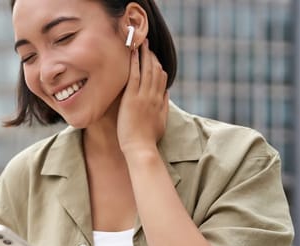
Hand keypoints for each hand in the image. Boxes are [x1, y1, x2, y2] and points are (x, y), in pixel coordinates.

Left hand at [117, 41, 168, 155]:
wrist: (141, 148)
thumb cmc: (148, 139)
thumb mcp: (161, 121)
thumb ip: (164, 106)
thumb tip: (167, 93)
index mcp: (159, 101)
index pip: (162, 78)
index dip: (159, 66)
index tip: (154, 57)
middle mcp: (153, 96)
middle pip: (155, 71)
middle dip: (152, 56)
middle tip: (147, 44)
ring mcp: (143, 96)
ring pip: (147, 70)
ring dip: (144, 55)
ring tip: (141, 43)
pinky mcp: (132, 98)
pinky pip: (134, 76)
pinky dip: (134, 63)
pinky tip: (133, 53)